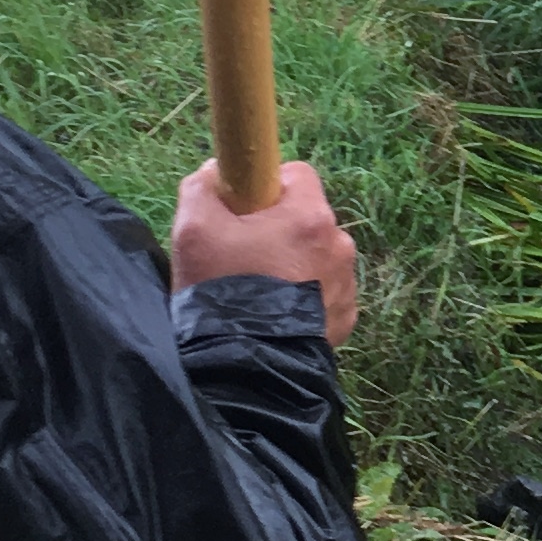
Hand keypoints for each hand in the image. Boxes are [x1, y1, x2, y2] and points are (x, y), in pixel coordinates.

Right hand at [171, 160, 358, 341]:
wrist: (242, 369)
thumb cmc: (220, 291)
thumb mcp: (193, 230)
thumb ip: (203, 187)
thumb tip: (216, 171)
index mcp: (311, 216)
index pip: (297, 174)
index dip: (265, 188)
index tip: (241, 211)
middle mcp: (340, 245)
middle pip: (306, 218)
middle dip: (277, 230)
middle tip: (241, 257)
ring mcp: (347, 285)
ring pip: (316, 257)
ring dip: (292, 266)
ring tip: (257, 294)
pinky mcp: (346, 319)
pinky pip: (324, 293)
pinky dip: (303, 299)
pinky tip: (274, 317)